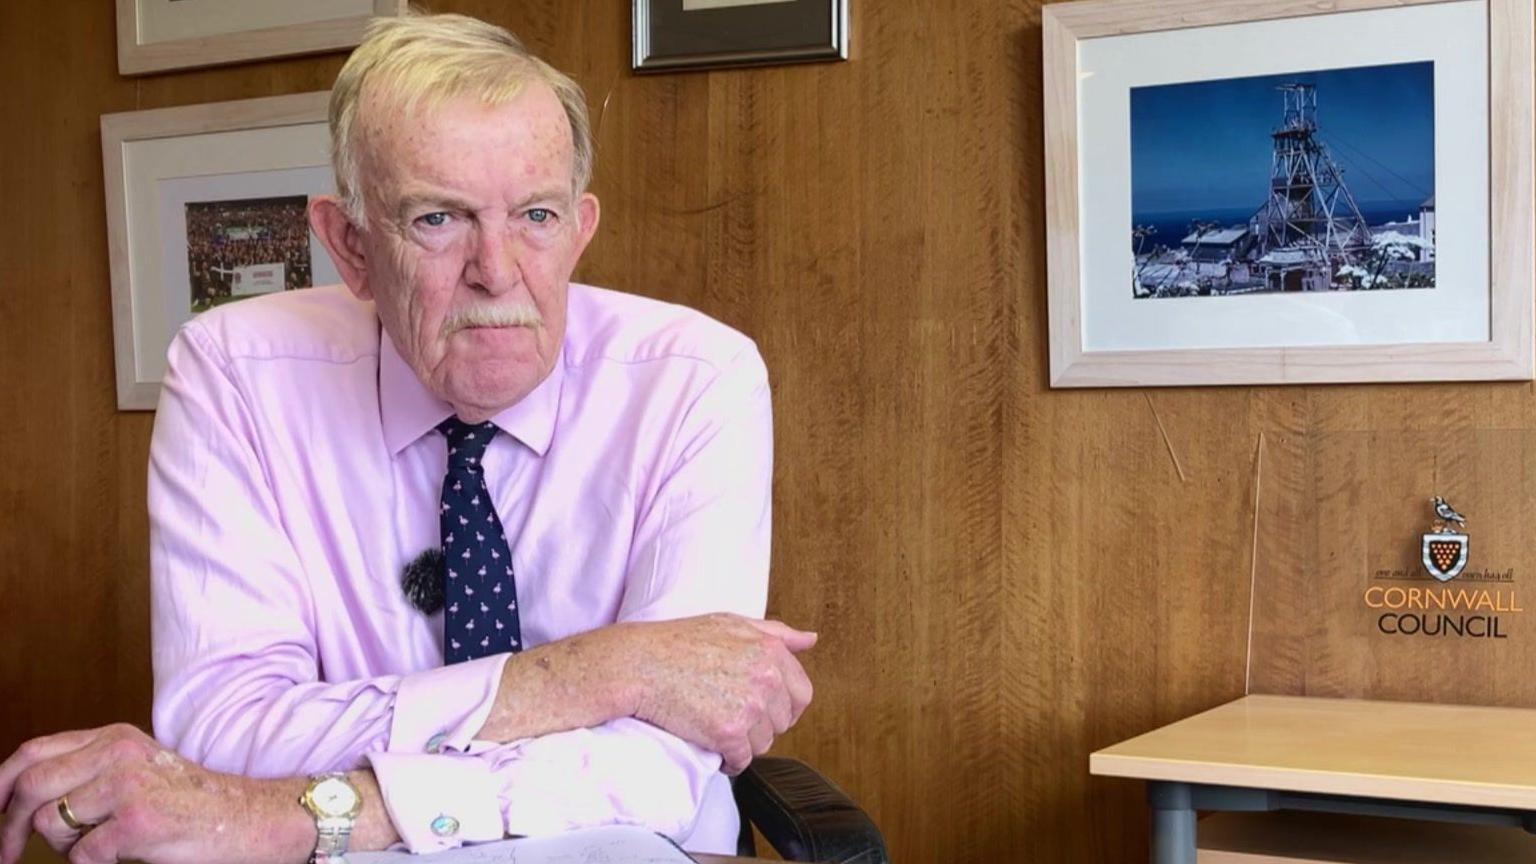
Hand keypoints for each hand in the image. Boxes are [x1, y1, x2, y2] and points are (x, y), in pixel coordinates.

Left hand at [0, 724, 309, 863]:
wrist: (251, 819)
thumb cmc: (192, 803)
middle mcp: (119, 752)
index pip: (33, 753)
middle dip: (6, 828)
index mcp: (115, 736)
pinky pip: (82, 856)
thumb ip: (89, 770)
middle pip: (31, 787)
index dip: (0, 785)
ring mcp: (127, 785)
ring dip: (66, 847)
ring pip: (50, 824)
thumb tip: (18, 796)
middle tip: (6, 856)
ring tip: (105, 845)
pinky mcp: (137, 822)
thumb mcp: (138, 770)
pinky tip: (128, 853)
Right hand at [621, 614, 816, 773]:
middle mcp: (767, 678)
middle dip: (761, 725)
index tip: (764, 709)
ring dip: (743, 743)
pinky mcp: (729, 733)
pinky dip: (728, 760)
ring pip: (763, 744)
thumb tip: (810, 640)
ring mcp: (750, 707)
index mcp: (771, 651)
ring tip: (717, 726)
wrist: (639, 665)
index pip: (802, 693)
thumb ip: (776, 633)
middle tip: (731, 715)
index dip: (784, 706)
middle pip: (782, 722)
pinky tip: (711, 745)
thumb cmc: (679, 642)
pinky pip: (742, 761)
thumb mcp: (731, 623)